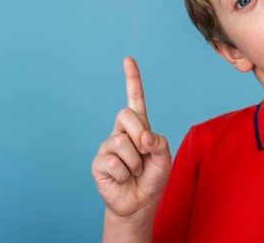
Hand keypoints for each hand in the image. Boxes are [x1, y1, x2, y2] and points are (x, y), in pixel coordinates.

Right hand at [91, 57, 171, 236]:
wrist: (139, 204)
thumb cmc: (152, 178)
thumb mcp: (164, 159)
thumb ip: (159, 143)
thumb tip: (142, 138)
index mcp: (139, 126)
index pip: (134, 99)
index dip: (132, 79)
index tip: (128, 59)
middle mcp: (120, 131)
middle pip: (126, 114)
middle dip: (139, 134)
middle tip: (144, 154)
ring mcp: (107, 146)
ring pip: (122, 142)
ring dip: (136, 162)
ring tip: (135, 171)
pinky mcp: (98, 163)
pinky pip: (114, 162)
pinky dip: (125, 174)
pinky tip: (123, 179)